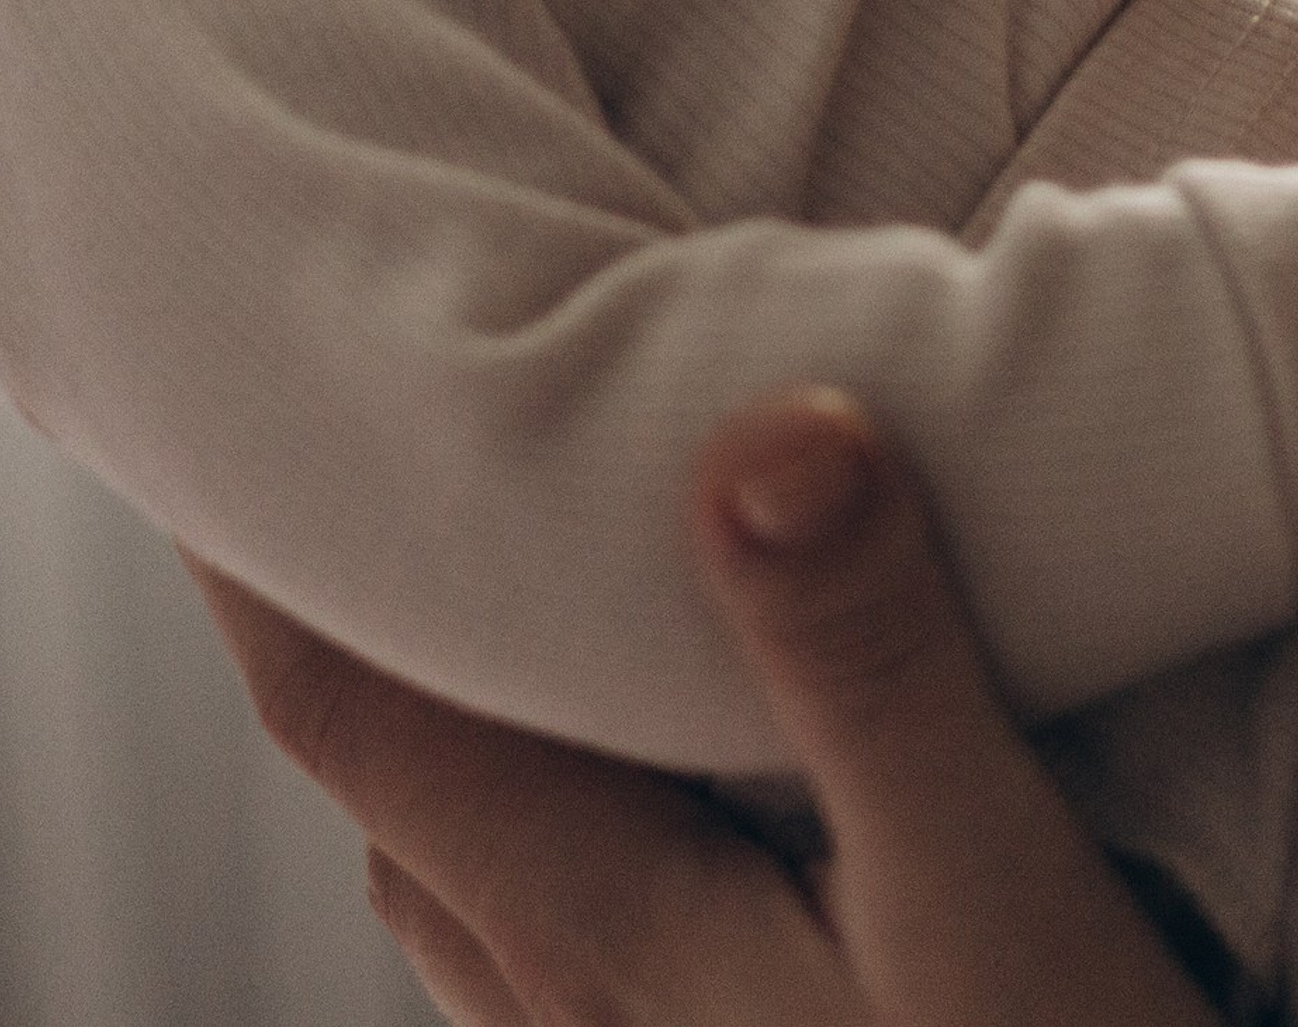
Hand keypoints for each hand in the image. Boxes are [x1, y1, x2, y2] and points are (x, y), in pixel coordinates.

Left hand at [191, 398, 1217, 1025]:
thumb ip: (871, 664)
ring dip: (458, 725)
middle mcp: (577, 1010)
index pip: (355, 709)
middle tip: (378, 448)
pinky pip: (563, 935)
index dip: (266, 556)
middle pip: (393, 786)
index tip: (234, 408)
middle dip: (356, 618)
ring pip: (473, 872)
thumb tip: (764, 431)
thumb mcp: (986, 886)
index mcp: (599, 931)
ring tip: (506, 584)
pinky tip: (662, 775)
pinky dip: (559, 812)